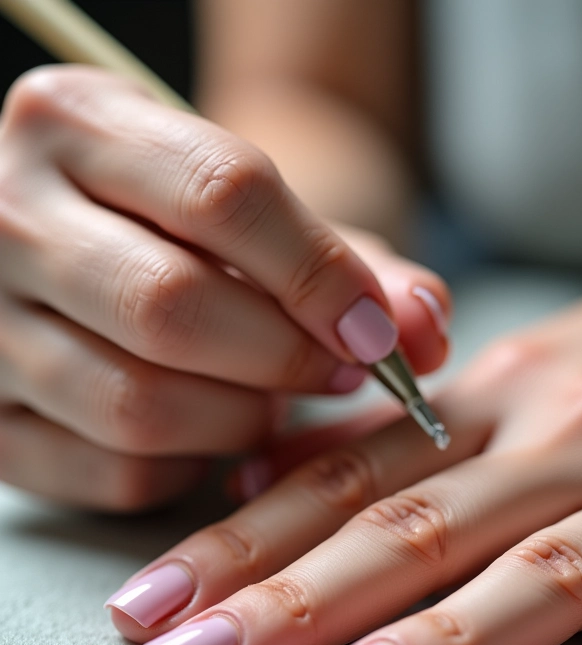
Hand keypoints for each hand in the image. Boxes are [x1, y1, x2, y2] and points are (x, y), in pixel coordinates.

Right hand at [0, 66, 448, 508]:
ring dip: (241, 418)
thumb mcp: (275, 215)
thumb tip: (424, 332)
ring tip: (277, 396)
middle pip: (171, 308)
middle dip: (285, 359)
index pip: (220, 193)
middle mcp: (6, 213)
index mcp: (79, 123)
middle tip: (341, 372)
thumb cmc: (202, 226)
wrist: (109, 233)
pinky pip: (112, 469)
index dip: (319, 276)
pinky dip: (189, 464)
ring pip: (138, 404)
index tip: (377, 332)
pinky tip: (212, 427)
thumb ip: (363, 267)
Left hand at [105, 246, 581, 644]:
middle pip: (416, 525)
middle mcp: (562, 441)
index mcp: (494, 401)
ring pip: (542, 570)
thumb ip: (396, 434)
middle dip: (298, 601)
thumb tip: (266, 477)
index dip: (242, 542)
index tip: (150, 603)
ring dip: (445, 637)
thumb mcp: (509, 376)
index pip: (348, 477)